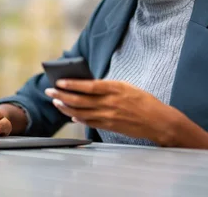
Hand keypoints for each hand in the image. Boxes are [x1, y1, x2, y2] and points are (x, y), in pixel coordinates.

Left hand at [44, 80, 178, 144]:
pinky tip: (71, 115)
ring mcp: (109, 116)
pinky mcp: (109, 126)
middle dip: (62, 95)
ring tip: (56, 102)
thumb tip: (87, 85)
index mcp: (115, 88)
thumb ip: (108, 86)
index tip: (59, 82)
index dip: (72, 84)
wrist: (157, 121)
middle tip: (50, 91)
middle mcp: (110, 102)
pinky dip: (78, 118)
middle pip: (80, 100)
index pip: (88, 86)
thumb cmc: (143, 101)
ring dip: (66, 107)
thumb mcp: (127, 87)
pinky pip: (89, 122)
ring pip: (81, 112)